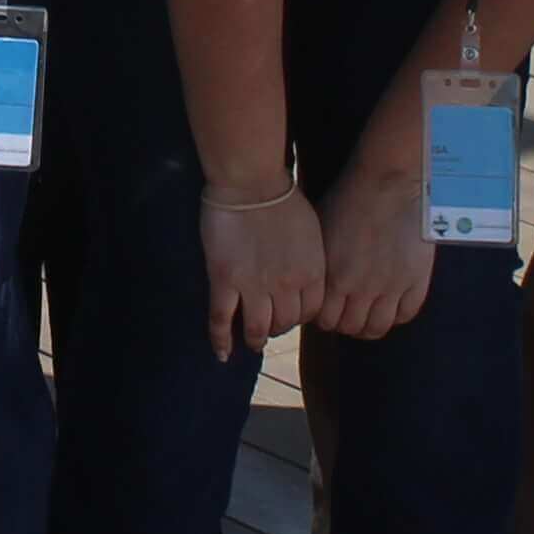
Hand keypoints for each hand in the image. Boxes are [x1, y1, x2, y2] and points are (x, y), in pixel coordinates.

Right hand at [200, 175, 326, 357]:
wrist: (250, 181)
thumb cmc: (281, 195)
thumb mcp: (310, 230)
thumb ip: (310, 256)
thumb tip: (303, 270)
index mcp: (312, 272)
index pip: (311, 311)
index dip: (300, 316)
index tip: (291, 315)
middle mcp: (287, 285)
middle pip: (285, 322)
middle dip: (277, 328)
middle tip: (269, 327)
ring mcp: (255, 286)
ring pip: (256, 327)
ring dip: (254, 338)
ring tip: (251, 342)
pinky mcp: (225, 281)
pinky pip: (222, 319)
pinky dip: (221, 340)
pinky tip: (223, 353)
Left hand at [317, 124, 434, 337]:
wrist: (389, 181)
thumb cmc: (350, 199)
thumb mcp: (322, 233)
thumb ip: (319, 266)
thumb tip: (313, 286)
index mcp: (333, 278)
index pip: (324, 321)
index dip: (325, 317)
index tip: (329, 308)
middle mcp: (361, 289)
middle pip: (350, 328)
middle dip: (346, 322)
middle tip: (349, 310)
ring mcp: (391, 287)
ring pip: (377, 328)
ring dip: (370, 325)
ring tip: (369, 312)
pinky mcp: (415, 280)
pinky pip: (406, 314)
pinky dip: (397, 315)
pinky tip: (391, 304)